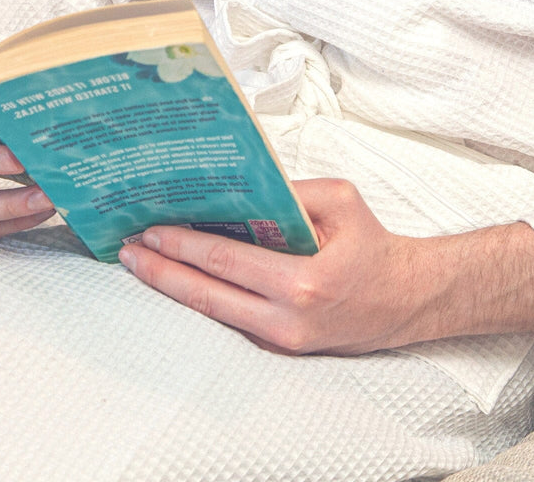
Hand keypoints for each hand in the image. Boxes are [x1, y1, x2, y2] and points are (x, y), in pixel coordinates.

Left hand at [119, 177, 533, 354]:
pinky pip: (232, 320)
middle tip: (126, 250)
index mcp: (301, 281)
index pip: (225, 260)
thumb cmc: (374, 245)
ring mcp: (281, 340)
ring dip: (174, 288)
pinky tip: (183, 279)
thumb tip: (243, 185)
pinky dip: (203, 298)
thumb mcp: (341, 199)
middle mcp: (285, 318)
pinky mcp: (282, 348)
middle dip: (161, 271)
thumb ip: (291, 191)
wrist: (406, 298)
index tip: (150, 230)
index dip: (182, 245)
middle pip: (205, 295)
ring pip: (212, 314)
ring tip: (141, 265)